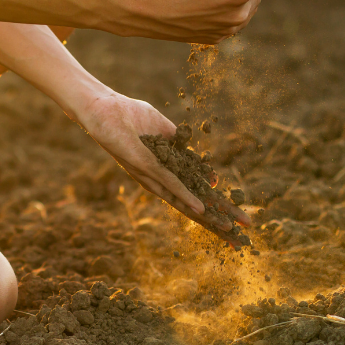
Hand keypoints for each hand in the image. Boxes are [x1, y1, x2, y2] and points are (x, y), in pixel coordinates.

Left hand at [75, 92, 251, 243]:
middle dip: (220, 222)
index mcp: (165, 174)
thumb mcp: (164, 132)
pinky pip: (170, 184)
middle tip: (244, 236)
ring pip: (186, 202)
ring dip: (209, 217)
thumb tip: (209, 175)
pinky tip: (203, 210)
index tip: (239, 223)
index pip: (197, 196)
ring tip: (229, 230)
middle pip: (195, 207)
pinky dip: (187, 197)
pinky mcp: (145, 166)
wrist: (101, 108)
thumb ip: (184, 151)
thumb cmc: (129, 117)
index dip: (219, 209)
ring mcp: (152, 176)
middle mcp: (159, 181)